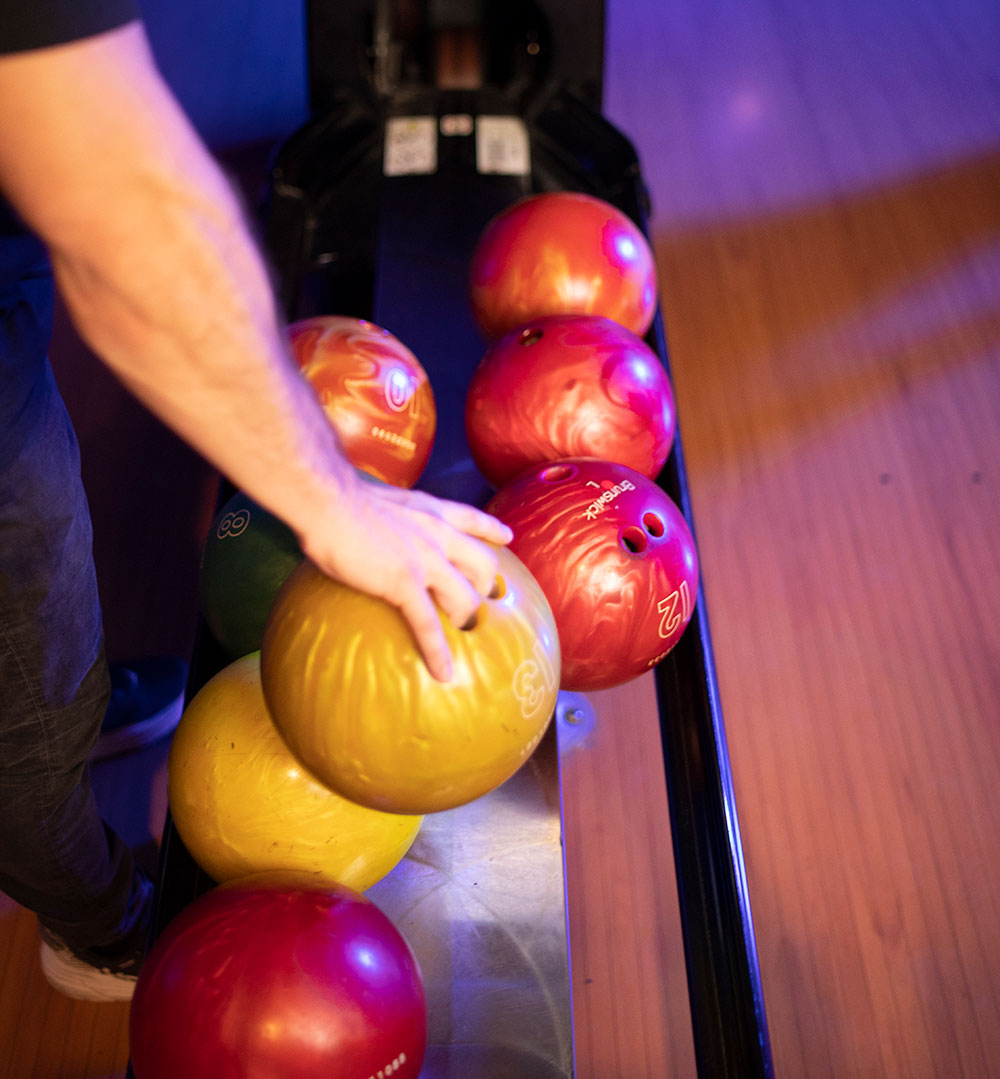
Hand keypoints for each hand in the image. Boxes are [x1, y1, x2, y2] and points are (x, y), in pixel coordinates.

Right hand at [298, 476, 512, 682]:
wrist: (328, 500)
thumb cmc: (338, 496)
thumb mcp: (380, 499)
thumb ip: (391, 514)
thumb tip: (376, 521)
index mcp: (429, 510)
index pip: (471, 518)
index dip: (492, 530)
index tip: (507, 538)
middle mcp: (437, 534)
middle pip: (483, 562)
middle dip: (485, 585)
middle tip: (474, 600)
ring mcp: (425, 561)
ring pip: (466, 596)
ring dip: (466, 617)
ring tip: (460, 633)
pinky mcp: (405, 584)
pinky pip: (427, 624)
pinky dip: (438, 652)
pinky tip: (443, 673)